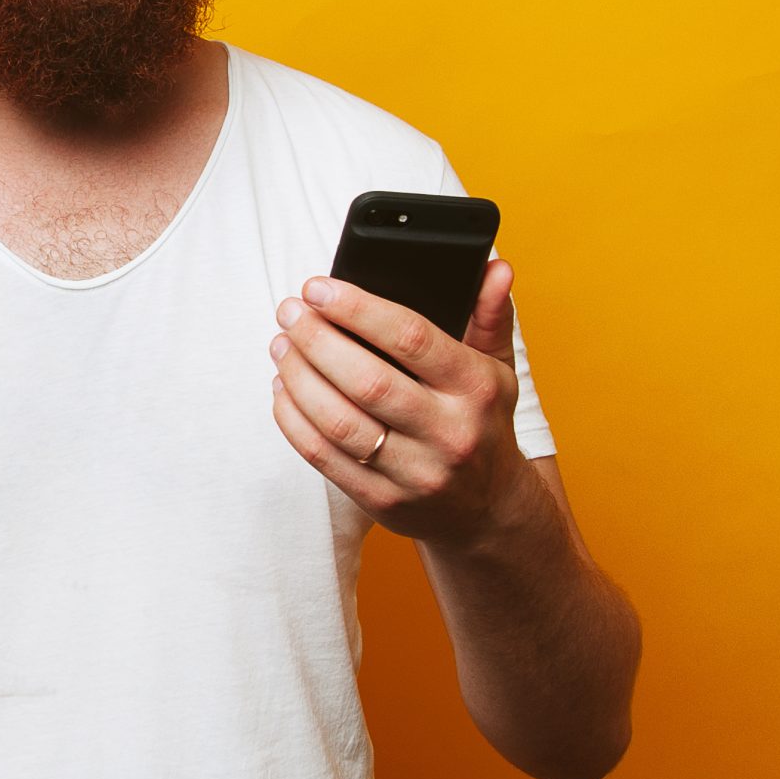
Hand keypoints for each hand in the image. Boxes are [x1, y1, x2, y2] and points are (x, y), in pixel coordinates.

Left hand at [267, 258, 541, 545]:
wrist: (488, 510)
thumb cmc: (482, 422)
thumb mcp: (498, 369)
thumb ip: (490, 315)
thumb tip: (495, 268)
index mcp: (475, 389)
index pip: (411, 338)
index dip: (358, 308)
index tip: (318, 288)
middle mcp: (449, 433)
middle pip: (367, 380)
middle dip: (316, 339)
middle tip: (289, 312)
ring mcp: (416, 473)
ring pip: (339, 421)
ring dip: (298, 377)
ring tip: (280, 345)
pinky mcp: (383, 501)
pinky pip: (324, 457)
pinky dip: (293, 419)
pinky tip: (282, 389)